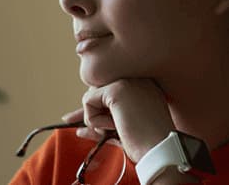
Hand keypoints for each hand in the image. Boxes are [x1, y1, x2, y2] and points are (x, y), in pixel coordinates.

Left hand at [60, 78, 175, 162]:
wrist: (160, 150)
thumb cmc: (146, 143)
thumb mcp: (121, 130)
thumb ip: (102, 124)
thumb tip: (79, 129)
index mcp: (143, 85)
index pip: (109, 91)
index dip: (94, 106)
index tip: (73, 119)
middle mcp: (137, 78)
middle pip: (97, 91)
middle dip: (86, 111)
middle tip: (68, 119)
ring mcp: (128, 81)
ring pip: (91, 97)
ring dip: (96, 120)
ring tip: (116, 129)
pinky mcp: (116, 89)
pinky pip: (88, 102)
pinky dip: (95, 120)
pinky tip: (116, 126)